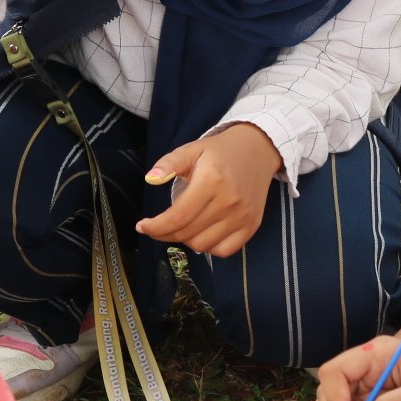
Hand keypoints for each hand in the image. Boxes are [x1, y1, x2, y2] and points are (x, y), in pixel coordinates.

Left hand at [133, 125, 281, 256]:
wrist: (258, 150)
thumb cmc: (220, 152)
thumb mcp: (192, 149)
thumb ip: (169, 163)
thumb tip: (150, 178)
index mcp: (211, 181)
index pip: (178, 217)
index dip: (156, 227)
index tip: (142, 226)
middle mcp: (229, 202)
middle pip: (187, 233)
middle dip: (164, 234)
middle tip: (156, 227)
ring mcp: (242, 216)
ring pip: (203, 245)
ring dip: (185, 240)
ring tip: (180, 226)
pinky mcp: (251, 226)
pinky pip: (224, 251)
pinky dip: (208, 247)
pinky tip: (201, 232)